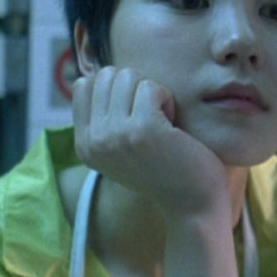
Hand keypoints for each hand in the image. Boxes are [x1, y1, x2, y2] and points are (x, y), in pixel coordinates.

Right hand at [72, 66, 229, 217]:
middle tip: (151, 119)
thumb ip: (104, 116)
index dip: (116, 89)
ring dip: (152, 94)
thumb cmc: (166, 167)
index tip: (133, 115)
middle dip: (135, 88)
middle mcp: (92, 141)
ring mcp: (114, 135)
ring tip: (162, 124)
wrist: (193, 203)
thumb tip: (97, 73)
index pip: (84, 85)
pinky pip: (151, 87)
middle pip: (107, 75)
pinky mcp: (141, 129)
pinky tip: (172, 126)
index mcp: (83, 145)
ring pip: (128, 76)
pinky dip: (167, 99)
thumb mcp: (121, 146)